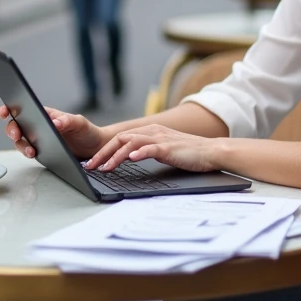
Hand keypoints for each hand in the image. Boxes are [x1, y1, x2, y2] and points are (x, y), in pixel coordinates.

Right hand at [0, 105, 106, 159]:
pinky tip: (34, 154)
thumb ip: (67, 121)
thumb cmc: (87, 131)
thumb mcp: (79, 123)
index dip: (10, 108)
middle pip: (16, 125)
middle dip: (12, 129)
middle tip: (16, 134)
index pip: (24, 108)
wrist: (94, 150)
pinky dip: (27, 153)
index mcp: (45, 114)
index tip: (4, 111)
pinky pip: (28, 151)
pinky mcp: (41, 152)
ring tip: (30, 150)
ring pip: (20, 141)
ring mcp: (38, 139)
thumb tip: (55, 123)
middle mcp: (38, 126)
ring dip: (21, 145)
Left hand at [84, 124, 219, 172]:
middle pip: (120, 139)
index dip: (104, 150)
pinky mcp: (169, 147)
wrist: (210, 151)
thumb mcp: (162, 150)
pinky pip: (151, 148)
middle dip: (103, 153)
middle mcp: (152, 131)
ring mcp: (160, 138)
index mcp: (149, 131)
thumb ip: (146, 151)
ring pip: (131, 143)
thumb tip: (128, 158)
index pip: (121, 139)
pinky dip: (139, 153)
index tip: (92, 162)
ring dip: (115, 156)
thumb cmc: (188, 154)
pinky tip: (131, 159)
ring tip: (105, 168)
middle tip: (90, 166)